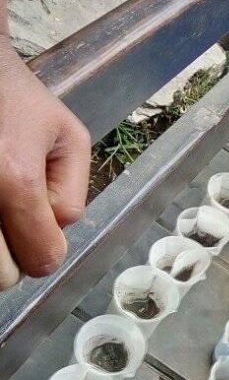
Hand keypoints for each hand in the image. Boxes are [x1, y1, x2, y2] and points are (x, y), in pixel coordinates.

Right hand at [0, 28, 90, 288]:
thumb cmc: (17, 100)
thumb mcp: (67, 136)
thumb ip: (71, 192)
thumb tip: (52, 231)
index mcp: (14, 181)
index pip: (41, 260)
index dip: (46, 247)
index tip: (40, 225)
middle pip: (0, 278)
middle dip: (13, 255)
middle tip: (9, 217)